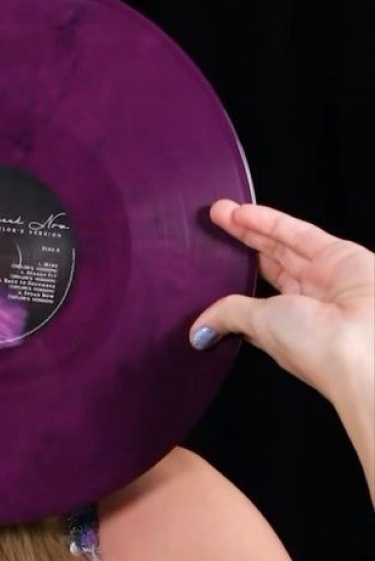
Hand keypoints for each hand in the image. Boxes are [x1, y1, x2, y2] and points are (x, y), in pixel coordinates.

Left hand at [190, 200, 373, 402]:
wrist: (364, 343)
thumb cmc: (317, 348)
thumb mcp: (260, 326)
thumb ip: (231, 315)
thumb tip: (201, 325)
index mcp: (286, 328)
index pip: (253, 301)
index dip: (232, 281)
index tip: (207, 267)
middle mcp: (306, 303)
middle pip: (267, 266)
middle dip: (239, 244)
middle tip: (212, 225)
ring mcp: (324, 278)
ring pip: (281, 245)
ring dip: (250, 228)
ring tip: (220, 212)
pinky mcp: (340, 255)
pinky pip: (300, 233)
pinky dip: (271, 221)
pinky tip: (244, 213)